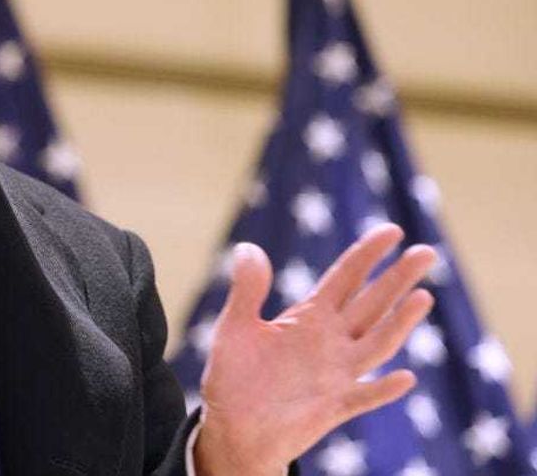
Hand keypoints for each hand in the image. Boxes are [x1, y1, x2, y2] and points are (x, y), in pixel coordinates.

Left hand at [193, 224, 436, 475]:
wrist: (233, 428)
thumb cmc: (235, 377)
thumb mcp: (235, 327)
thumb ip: (247, 290)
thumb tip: (248, 247)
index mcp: (309, 317)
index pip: (345, 278)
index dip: (367, 254)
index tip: (392, 231)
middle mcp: (330, 341)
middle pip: (371, 303)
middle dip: (397, 278)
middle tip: (426, 252)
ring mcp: (336, 374)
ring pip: (377, 343)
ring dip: (400, 323)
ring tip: (423, 297)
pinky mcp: (333, 407)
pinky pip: (363, 397)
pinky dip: (382, 389)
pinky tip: (404, 378)